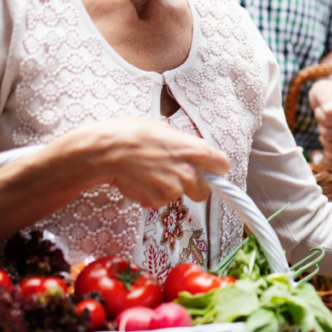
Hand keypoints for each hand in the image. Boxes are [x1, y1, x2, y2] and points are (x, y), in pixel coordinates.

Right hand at [53, 117, 230, 205]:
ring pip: (178, 195)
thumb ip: (184, 144)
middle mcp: (191, 173)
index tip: (209, 170)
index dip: (215, 168)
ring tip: (149, 172)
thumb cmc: (133, 134)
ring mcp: (175, 190)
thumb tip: (189, 150)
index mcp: (197, 151)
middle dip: (193, 187)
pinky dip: (151, 194)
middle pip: (204, 191)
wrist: (108, 151)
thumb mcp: (165, 130)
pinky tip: (140, 180)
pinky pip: (159, 201)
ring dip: (167, 188)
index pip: (223, 165)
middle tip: (176, 176)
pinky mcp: (157, 201)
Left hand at [308, 78, 331, 164]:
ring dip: (325, 140)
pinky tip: (329, 145)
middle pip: (330, 134)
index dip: (319, 114)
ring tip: (328, 128)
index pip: (328, 119)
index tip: (323, 108)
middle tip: (324, 118)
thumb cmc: (328, 93)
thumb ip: (326, 98)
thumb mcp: (321, 90)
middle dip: (321, 127)